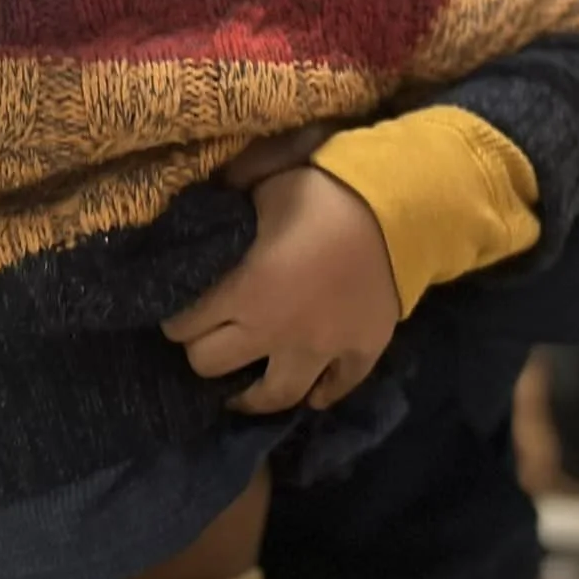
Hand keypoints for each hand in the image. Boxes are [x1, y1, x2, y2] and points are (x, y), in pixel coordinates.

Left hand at [162, 166, 400, 414]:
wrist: (403, 206)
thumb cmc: (326, 191)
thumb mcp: (266, 181)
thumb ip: (228, 195)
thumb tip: (204, 199)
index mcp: (246, 291)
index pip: (184, 326)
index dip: (175, 318)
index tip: (178, 310)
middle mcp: (276, 331)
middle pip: (212, 366)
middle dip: (201, 352)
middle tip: (204, 339)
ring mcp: (321, 349)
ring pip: (275, 396)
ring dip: (252, 396)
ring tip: (241, 392)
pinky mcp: (361, 352)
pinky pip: (337, 389)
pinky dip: (321, 393)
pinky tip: (311, 392)